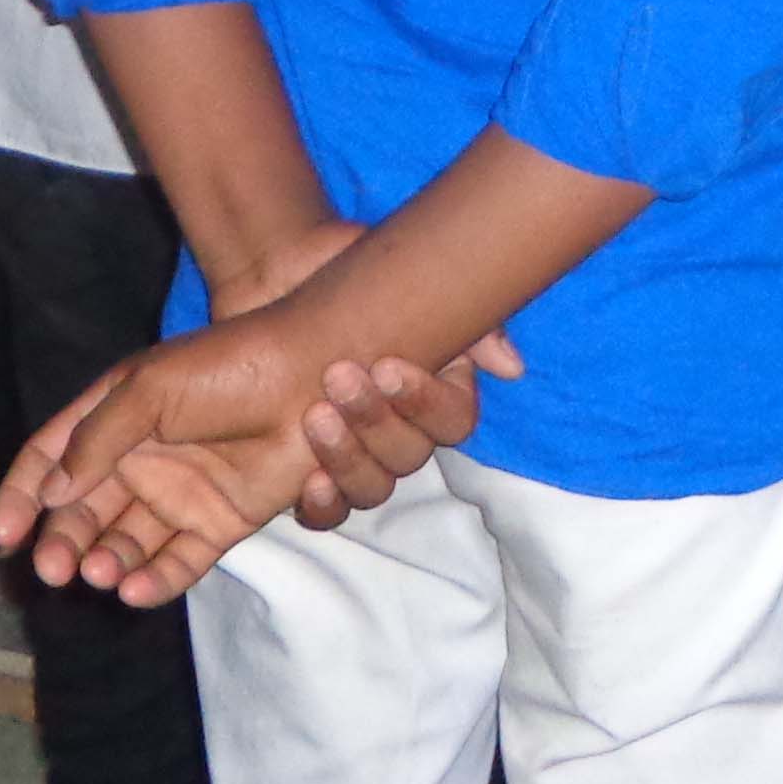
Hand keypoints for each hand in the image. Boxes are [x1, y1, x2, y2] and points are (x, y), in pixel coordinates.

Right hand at [0, 318, 318, 607]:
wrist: (314, 375)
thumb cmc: (230, 366)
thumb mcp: (150, 387)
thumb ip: (98, 438)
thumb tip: (50, 494)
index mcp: (114, 416)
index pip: (51, 460)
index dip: (23, 496)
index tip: (3, 535)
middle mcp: (140, 460)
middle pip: (83, 512)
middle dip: (63, 542)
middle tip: (53, 570)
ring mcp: (179, 494)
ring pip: (125, 542)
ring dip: (106, 562)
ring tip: (99, 574)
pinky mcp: (220, 522)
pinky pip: (177, 561)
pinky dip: (155, 580)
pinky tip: (135, 590)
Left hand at [204, 218, 523, 528]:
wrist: (271, 272)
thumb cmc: (341, 272)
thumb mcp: (404, 279)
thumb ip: (467, 325)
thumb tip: (512, 369)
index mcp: (430, 388)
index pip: (452, 419)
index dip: (425, 401)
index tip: (387, 367)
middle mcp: (398, 427)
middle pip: (410, 456)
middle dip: (375, 420)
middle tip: (336, 378)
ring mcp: (354, 452)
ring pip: (373, 488)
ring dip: (349, 460)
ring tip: (315, 418)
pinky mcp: (307, 472)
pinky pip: (328, 512)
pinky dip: (323, 506)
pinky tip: (309, 483)